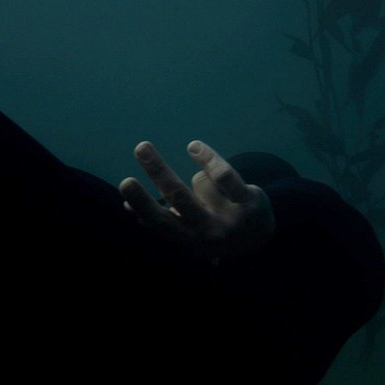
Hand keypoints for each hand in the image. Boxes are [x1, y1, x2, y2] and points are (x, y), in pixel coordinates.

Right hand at [119, 140, 275, 261]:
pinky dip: (208, 158)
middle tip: (141, 147)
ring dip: (203, 181)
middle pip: (178, 196)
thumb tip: (127, 206)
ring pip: (201, 180)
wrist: (258, 237)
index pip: (159, 220)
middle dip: (158, 171)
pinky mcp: (250, 202)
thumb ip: (159, 217)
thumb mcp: (186, 230)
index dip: (142, 202)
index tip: (125, 183)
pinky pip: (225, 174)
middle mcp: (208, 231)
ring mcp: (231, 218)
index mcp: (187, 238)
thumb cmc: (211, 229)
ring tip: (214, 195)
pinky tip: (194, 148)